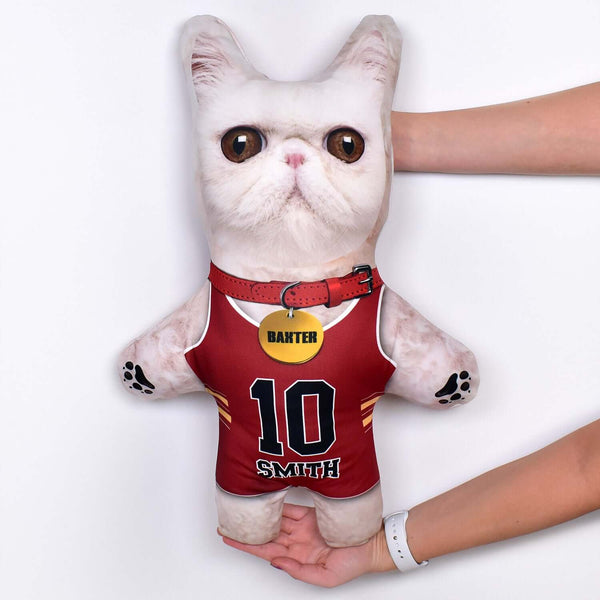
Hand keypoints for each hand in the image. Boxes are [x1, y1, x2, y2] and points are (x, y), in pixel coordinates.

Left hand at [220, 503, 395, 586]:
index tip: (228, 538)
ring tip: (239, 510)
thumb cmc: (353, 563)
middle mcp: (296, 541)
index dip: (246, 544)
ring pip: (273, 520)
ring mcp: (302, 526)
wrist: (370, 544)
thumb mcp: (326, 577)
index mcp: (297, 557)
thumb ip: (299, 571)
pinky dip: (275, 504)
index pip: (265, 550)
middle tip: (225, 522)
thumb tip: (276, 562)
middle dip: (245, 530)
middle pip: (264, 534)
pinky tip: (262, 501)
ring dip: (257, 516)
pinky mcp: (310, 512)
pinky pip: (288, 507)